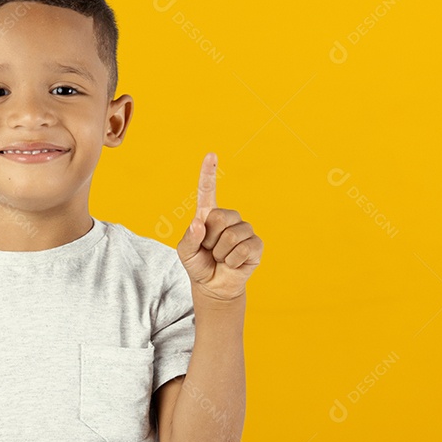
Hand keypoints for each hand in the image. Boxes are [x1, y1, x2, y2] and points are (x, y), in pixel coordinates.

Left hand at [176, 152, 262, 302]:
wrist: (214, 286)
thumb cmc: (199, 264)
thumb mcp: (185, 253)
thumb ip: (188, 239)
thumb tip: (198, 224)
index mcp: (209, 215)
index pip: (208, 191)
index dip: (209, 173)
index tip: (211, 155)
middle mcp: (229, 218)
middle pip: (219, 217)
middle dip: (209, 240)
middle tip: (210, 250)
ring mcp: (244, 230)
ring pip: (230, 236)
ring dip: (220, 253)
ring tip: (220, 257)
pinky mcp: (256, 244)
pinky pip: (242, 249)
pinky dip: (232, 261)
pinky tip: (232, 263)